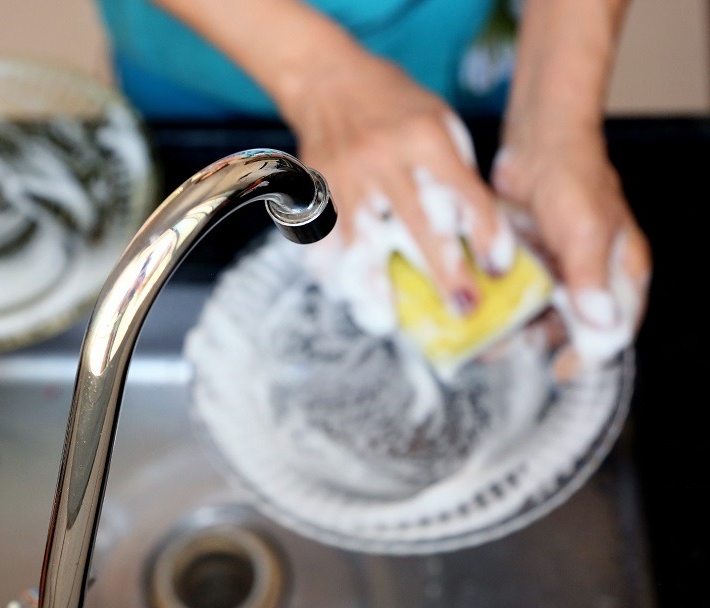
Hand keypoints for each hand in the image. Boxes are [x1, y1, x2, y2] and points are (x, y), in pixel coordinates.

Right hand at [275, 45, 512, 315]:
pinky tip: (345, 294)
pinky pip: (321, 239)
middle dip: (442, 272)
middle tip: (462, 308)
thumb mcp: (437, 123)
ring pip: (361, 241)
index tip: (498, 269)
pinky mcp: (314, 190)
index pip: (463, 191)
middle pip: (417, 224)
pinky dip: (331, 270)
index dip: (485, 233)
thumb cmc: (394, 108)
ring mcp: (345, 177)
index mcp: (425, 137)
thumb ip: (454, 174)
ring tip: (386, 322)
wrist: (327, 81)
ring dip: (375, 285)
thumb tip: (476, 237)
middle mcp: (385, 157)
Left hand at [492, 125, 650, 379]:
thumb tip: (600, 322)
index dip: (587, 353)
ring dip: (510, 321)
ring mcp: (558, 263)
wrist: (539, 135)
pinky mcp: (530, 253)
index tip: (558, 371)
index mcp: (620, 272)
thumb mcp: (584, 228)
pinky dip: (498, 297)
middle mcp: (590, 272)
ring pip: (536, 308)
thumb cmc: (573, 174)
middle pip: (568, 324)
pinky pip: (515, 286)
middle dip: (535, 340)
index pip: (613, 328)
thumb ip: (589, 276)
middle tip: (500, 349)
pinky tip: (474, 305)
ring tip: (479, 332)